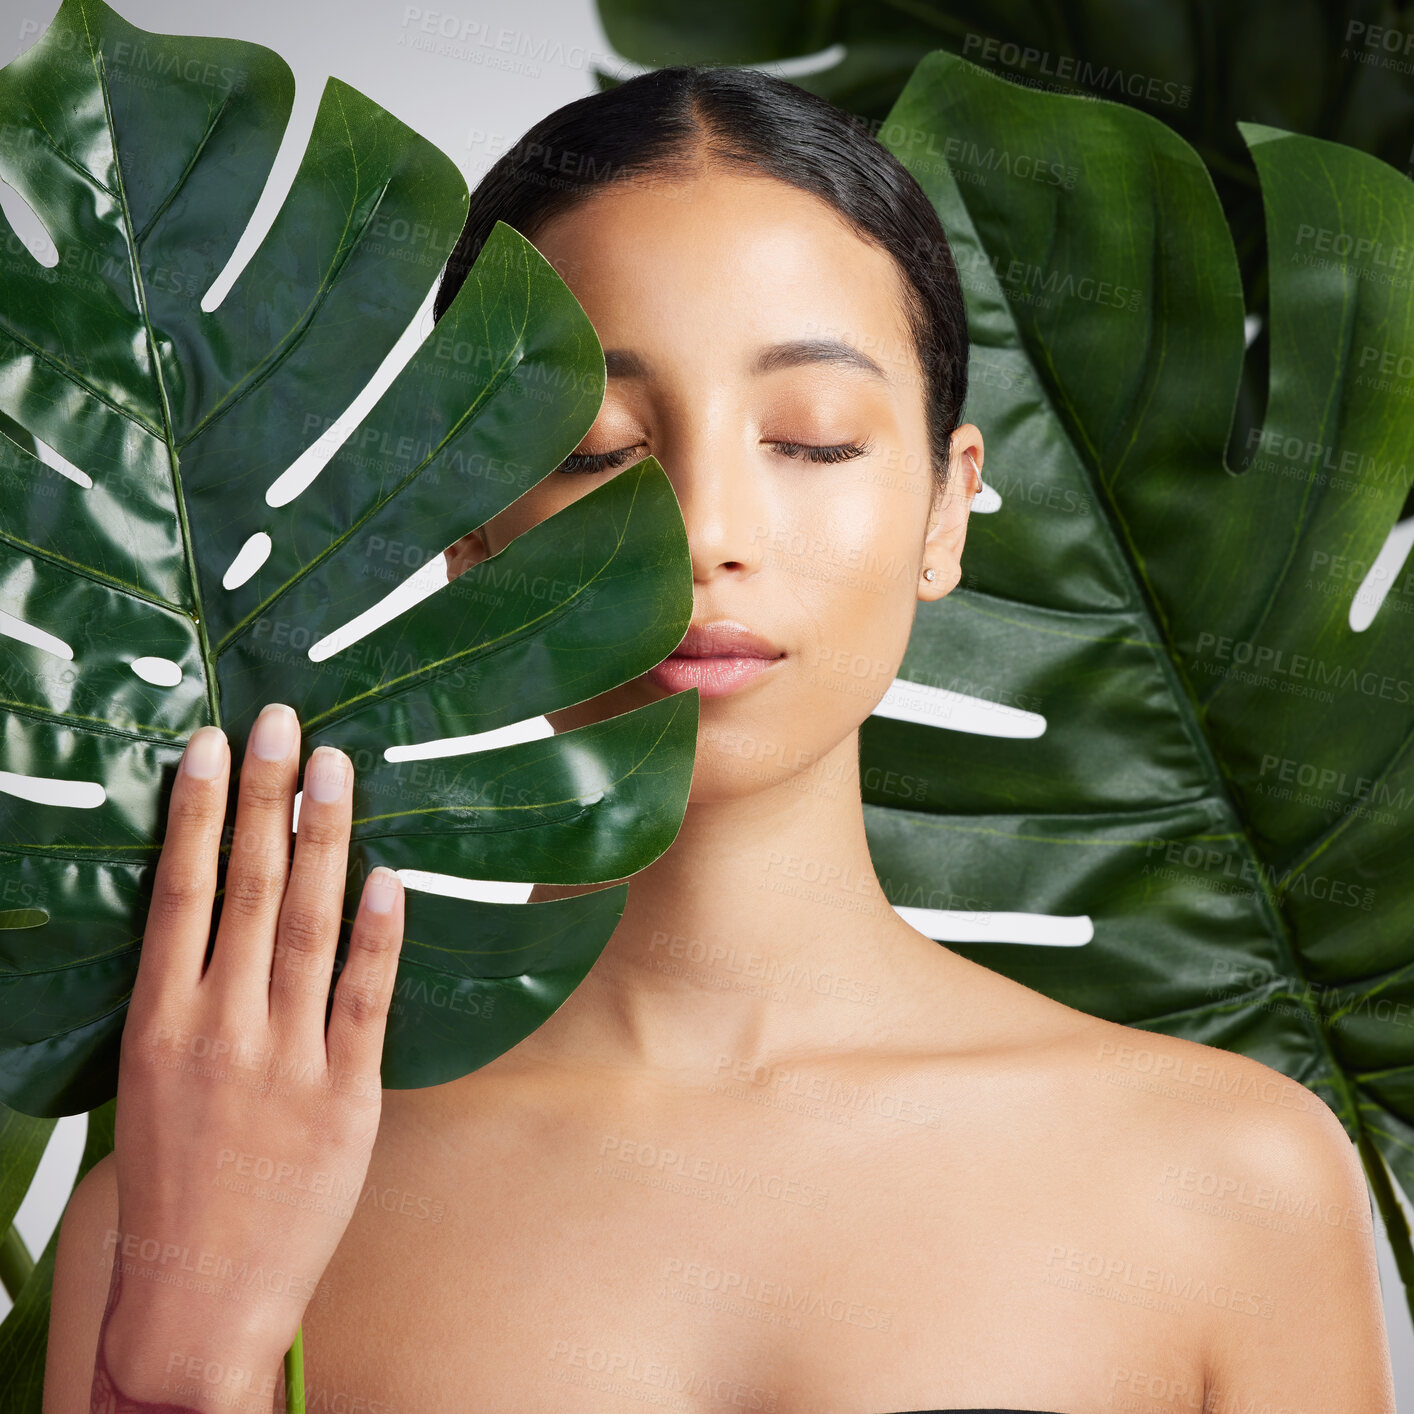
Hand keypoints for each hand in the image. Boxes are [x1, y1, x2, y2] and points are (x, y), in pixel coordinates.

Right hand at [98, 704, 403, 1404]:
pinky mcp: (346, 1099)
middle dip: (266, 797)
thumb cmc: (177, 1178)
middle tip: (283, 721)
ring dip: (324, 840)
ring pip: (308, 926)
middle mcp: (217, 1029)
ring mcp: (283, 1062)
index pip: (180, 891)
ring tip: (337, 770)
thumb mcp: (154, 1078)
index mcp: (159, 1021)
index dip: (199, 812)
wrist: (200, 1293)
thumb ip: (189, 993)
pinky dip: (379, 937)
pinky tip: (388, 878)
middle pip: (246, 889)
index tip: (214, 744)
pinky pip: (365, 1001)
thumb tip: (222, 908)